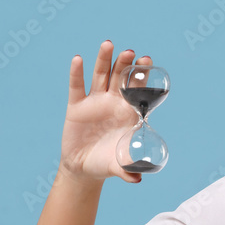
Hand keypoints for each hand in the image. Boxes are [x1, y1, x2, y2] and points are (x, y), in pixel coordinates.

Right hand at [59, 40, 148, 184]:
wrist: (83, 168)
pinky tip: (78, 59)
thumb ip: (128, 170)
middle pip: (119, 77)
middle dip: (125, 64)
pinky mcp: (76, 106)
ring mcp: (95, 102)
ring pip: (100, 76)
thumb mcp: (117, 166)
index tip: (148, 60)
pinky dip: (77, 73)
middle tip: (131, 52)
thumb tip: (137, 179)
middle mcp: (112, 103)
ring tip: (109, 44)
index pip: (137, 89)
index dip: (141, 76)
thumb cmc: (106, 164)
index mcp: (128, 113)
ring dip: (104, 60)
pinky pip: (77, 87)